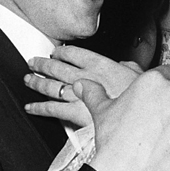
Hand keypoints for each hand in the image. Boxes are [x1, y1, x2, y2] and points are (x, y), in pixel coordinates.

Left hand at [25, 45, 145, 127]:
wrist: (139, 118)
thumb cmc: (141, 98)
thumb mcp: (139, 76)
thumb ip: (129, 67)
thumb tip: (125, 64)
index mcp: (100, 65)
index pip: (74, 53)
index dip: (61, 52)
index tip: (55, 52)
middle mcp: (85, 77)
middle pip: (57, 67)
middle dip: (42, 64)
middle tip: (33, 62)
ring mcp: (77, 95)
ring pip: (51, 86)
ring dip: (37, 82)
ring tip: (28, 79)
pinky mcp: (74, 112)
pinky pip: (51, 109)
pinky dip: (38, 107)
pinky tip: (30, 106)